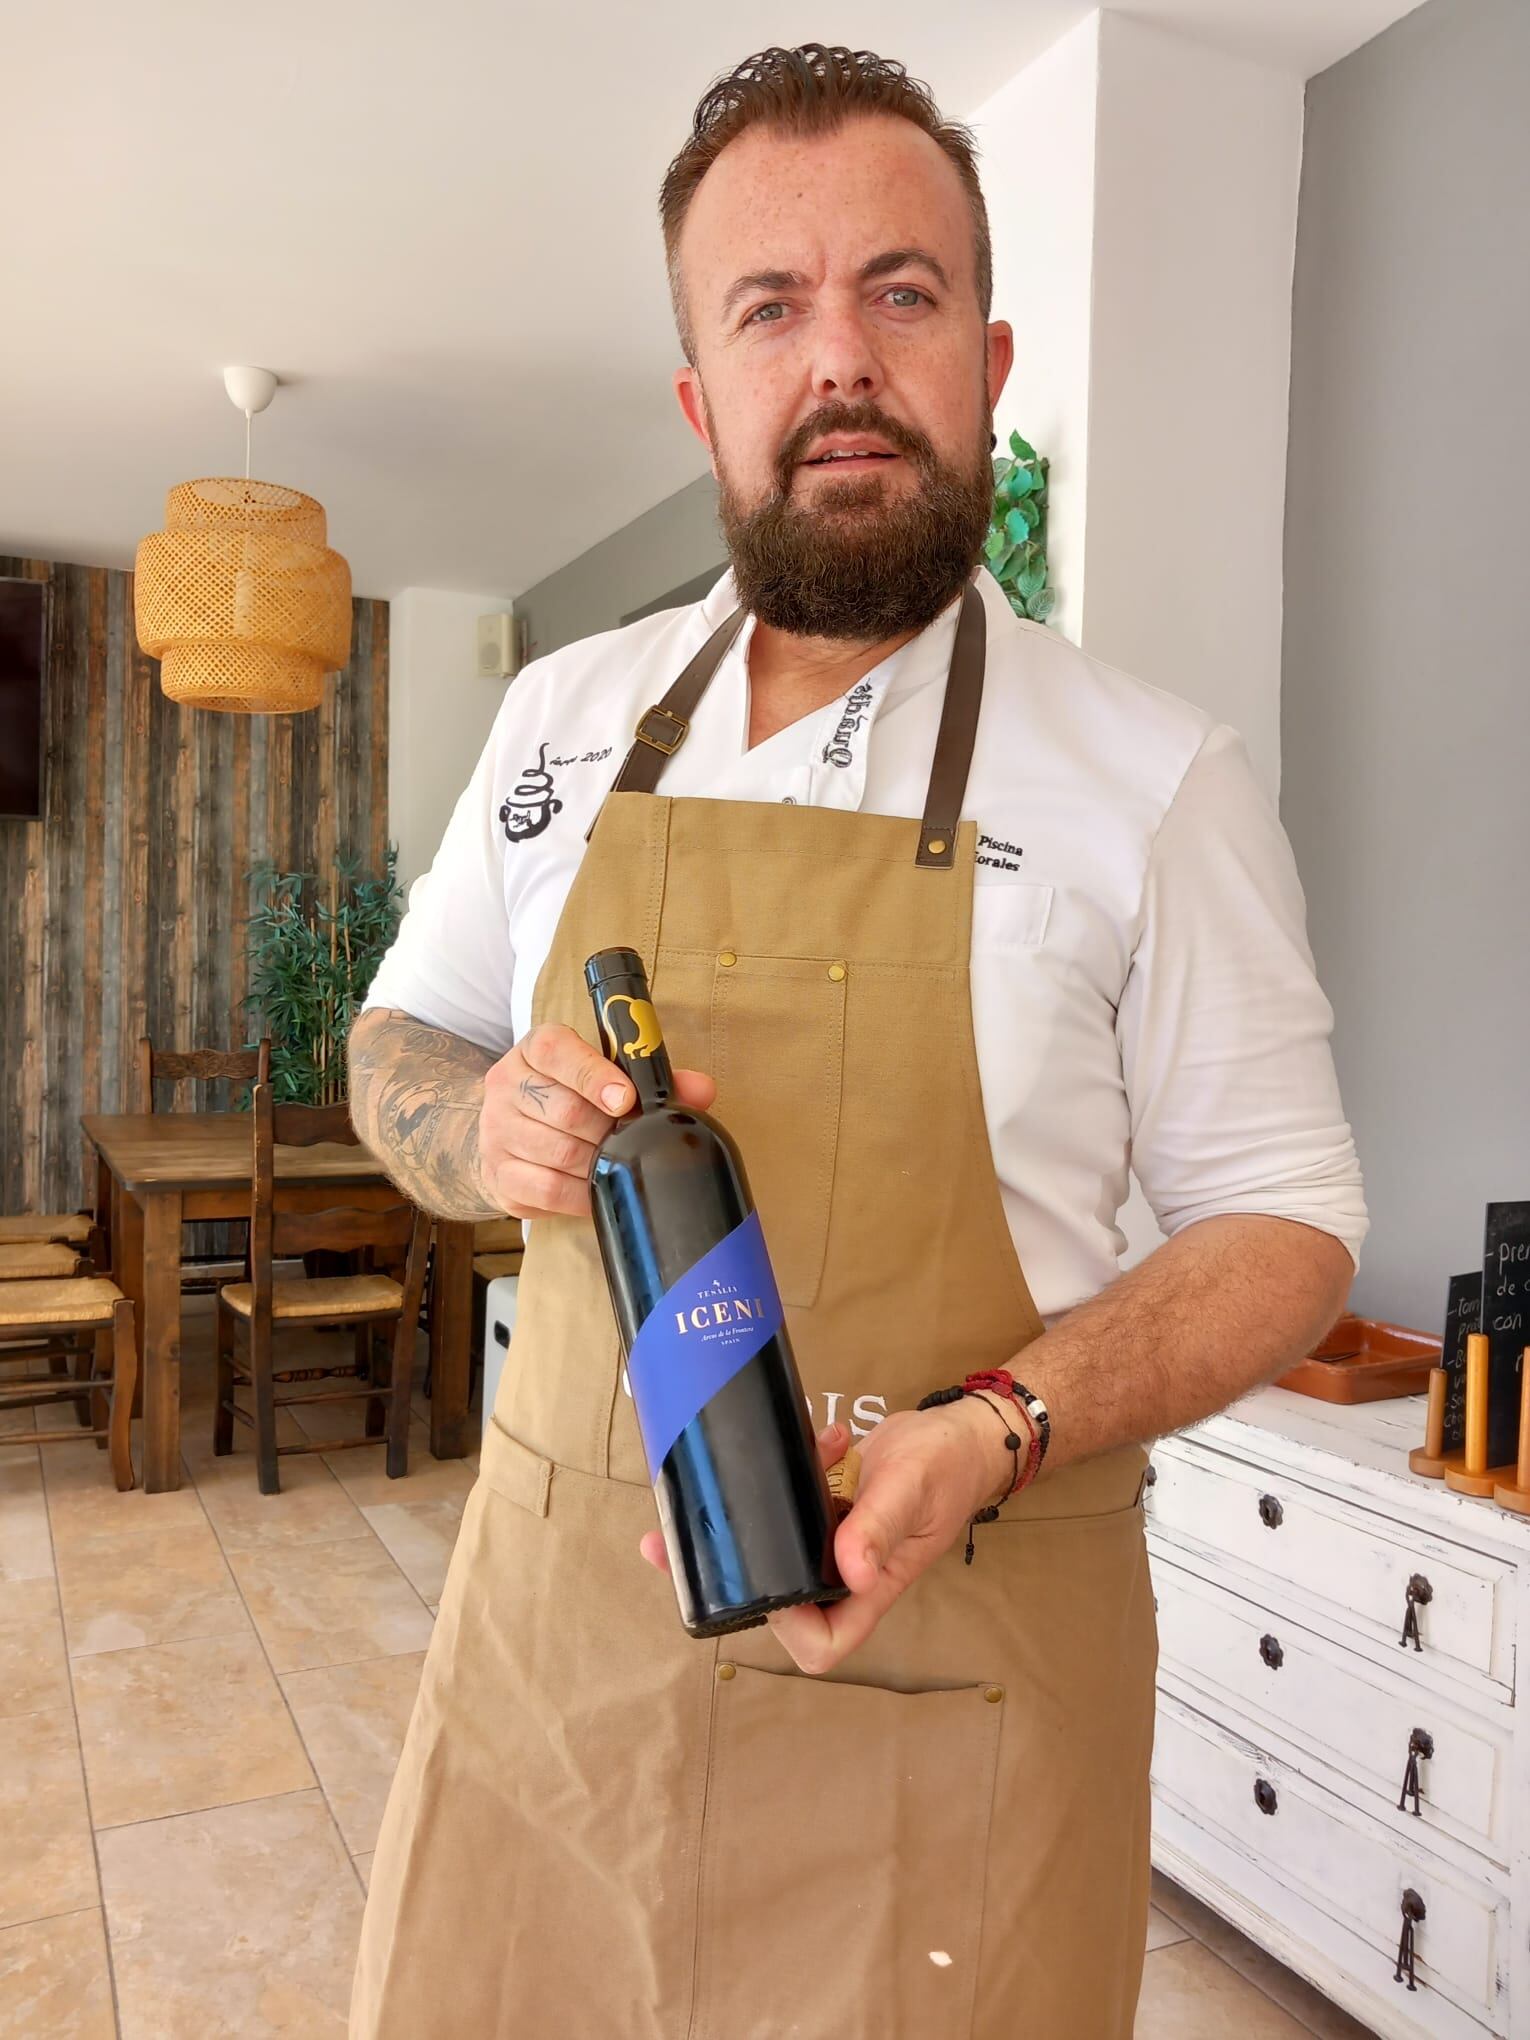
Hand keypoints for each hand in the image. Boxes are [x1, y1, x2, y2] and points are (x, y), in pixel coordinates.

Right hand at [478, 1022, 714, 1220]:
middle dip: (608, 1131)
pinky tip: (597, 1190)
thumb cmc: (572, 1098)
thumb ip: (654, 1079)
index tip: (625, 1099)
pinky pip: (546, 1191)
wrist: (514, 1132)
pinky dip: (580, 1195)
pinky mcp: (498, 1175)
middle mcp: (507, 1085)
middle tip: (633, 1140)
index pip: (555, 1052)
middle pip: (564, 1110)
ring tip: (618, 1162)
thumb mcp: (606, 1076)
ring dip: (598, 1163)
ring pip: (557, 1153)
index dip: (593, 1076)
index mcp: (535, 1050)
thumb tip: (701, 1090)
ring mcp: (496, 1132)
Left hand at [638, 1403, 1013, 1674]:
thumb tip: (850, 1570)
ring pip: (771, 1551)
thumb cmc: (948, 1470)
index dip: (788, 1630)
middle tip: (666, 1543)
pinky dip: (780, 1473)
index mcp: (870, 1585)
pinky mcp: (822, 1507)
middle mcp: (845, 1572)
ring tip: (697, 1489)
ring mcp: (831, 1540)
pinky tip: (814, 1441)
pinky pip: (783, 1508)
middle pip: (779, 1599)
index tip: (763, 1584)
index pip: (823, 1643)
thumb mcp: (912, 1490)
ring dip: (737, 1524)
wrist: (959, 1436)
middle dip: (724, 1573)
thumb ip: (880, 1526)